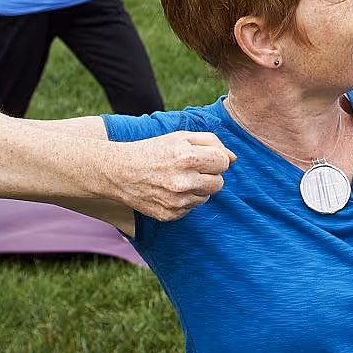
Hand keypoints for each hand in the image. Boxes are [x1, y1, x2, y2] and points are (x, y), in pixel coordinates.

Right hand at [106, 131, 235, 221]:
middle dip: (209, 175)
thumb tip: (233, 159)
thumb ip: (211, 142)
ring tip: (177, 178)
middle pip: (219, 183)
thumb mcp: (180, 137)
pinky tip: (169, 190)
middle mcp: (184, 182)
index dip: (216, 158)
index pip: (224, 163)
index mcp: (188, 158)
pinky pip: (191, 208)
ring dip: (197, 188)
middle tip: (191, 168)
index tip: (203, 157)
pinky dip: (185, 200)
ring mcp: (177, 202)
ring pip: (206, 197)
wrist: (119, 172)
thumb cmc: (153, 150)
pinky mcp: (170, 215)